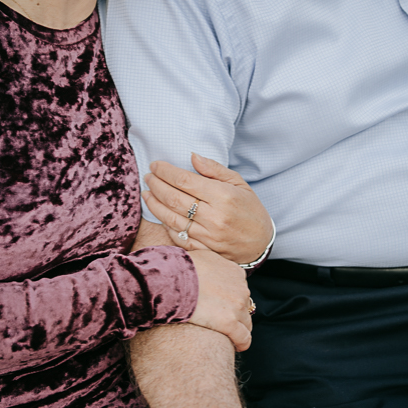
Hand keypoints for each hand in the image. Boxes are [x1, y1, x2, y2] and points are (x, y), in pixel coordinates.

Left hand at [142, 153, 272, 264]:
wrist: (260, 244)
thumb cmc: (250, 210)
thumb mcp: (239, 183)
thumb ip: (214, 170)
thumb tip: (192, 156)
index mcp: (223, 197)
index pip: (185, 180)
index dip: (166, 172)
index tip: (155, 165)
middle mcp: (214, 217)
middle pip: (174, 198)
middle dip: (156, 185)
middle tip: (148, 177)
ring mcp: (208, 236)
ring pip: (172, 218)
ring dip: (154, 205)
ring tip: (147, 194)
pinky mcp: (204, 251)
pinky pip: (178, 237)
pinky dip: (165, 225)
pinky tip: (159, 214)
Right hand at [186, 248, 252, 351]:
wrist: (171, 279)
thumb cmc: (179, 268)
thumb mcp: (200, 256)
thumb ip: (209, 261)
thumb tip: (201, 261)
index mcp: (235, 272)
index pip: (240, 290)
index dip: (231, 300)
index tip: (222, 307)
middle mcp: (241, 288)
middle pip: (244, 307)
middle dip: (235, 314)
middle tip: (220, 322)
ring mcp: (237, 306)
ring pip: (246, 324)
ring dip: (239, 330)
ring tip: (229, 337)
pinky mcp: (229, 323)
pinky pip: (243, 338)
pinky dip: (241, 343)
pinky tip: (236, 347)